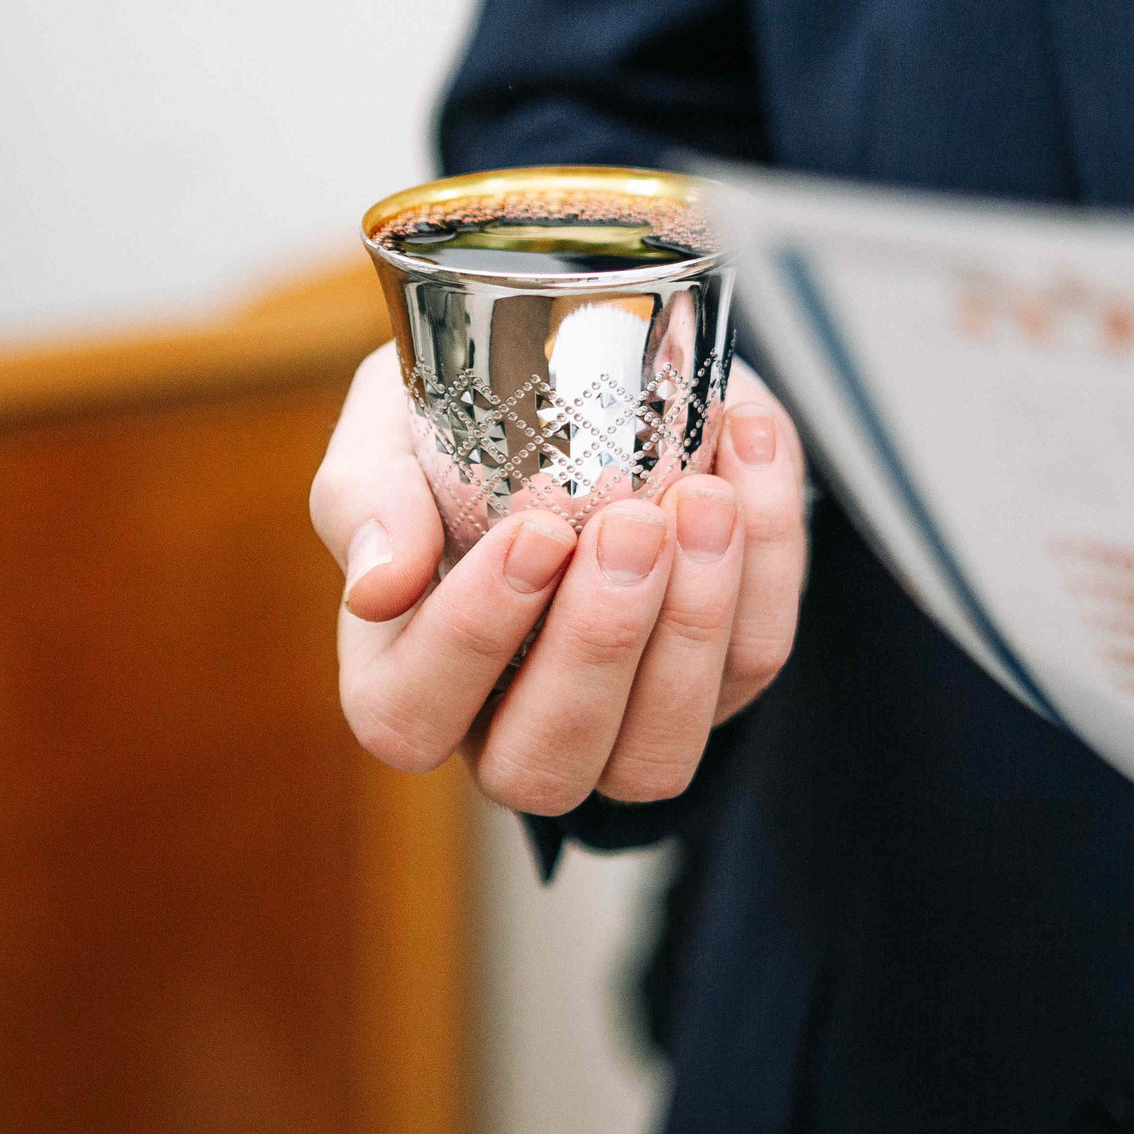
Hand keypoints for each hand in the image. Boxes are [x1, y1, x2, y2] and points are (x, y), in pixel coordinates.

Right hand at [309, 343, 806, 814]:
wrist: (583, 365)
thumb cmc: (461, 414)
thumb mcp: (389, 423)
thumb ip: (365, 493)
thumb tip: (377, 585)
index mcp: (404, 673)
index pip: (409, 716)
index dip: (470, 641)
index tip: (535, 530)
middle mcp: (505, 727)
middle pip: (541, 769)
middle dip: (596, 649)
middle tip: (632, 523)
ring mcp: (617, 727)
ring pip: (655, 755)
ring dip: (693, 630)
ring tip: (705, 500)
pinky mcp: (713, 689)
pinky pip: (750, 662)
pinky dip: (768, 562)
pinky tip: (752, 451)